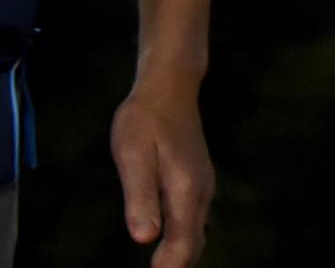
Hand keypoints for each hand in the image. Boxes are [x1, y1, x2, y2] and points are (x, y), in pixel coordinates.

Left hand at [111, 74, 214, 267]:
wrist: (169, 85)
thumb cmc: (145, 119)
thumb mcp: (132, 155)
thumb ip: (140, 196)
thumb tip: (144, 238)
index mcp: (185, 190)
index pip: (182, 246)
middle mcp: (201, 193)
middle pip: (193, 246)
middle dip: (174, 266)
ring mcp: (202, 187)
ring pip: (195, 235)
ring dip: (178, 256)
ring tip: (156, 266)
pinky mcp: (197, 182)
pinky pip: (193, 222)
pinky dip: (181, 240)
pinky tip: (163, 243)